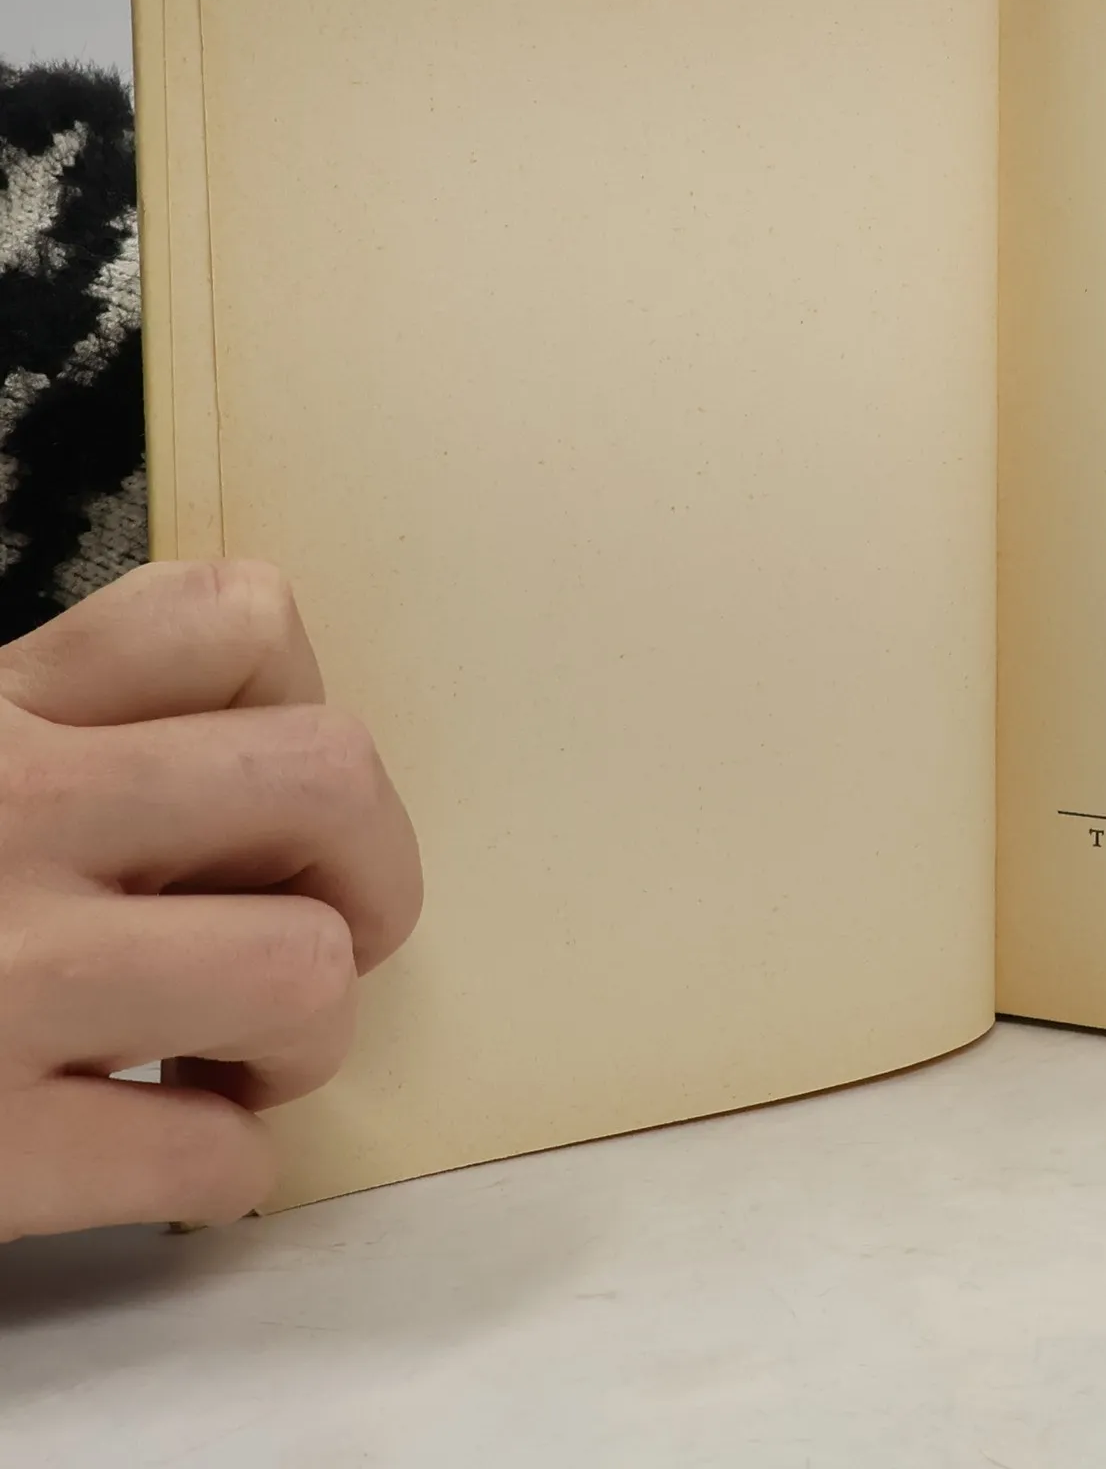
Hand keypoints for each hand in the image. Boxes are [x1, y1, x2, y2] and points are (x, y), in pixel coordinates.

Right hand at [0, 562, 420, 1239]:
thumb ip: (58, 733)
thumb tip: (265, 771)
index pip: (239, 614)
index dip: (296, 703)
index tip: (252, 794)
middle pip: (330, 775)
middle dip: (368, 868)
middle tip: (318, 925)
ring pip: (304, 967)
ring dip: (305, 1033)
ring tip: (231, 1055)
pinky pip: (213, 1157)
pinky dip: (222, 1170)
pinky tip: (162, 1159)